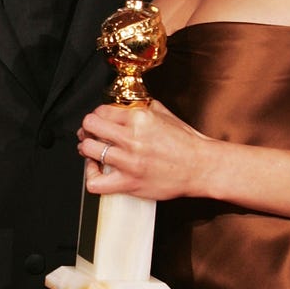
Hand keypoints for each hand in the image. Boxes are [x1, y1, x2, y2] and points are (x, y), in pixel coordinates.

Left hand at [78, 100, 212, 200]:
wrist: (202, 167)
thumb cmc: (188, 144)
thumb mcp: (166, 115)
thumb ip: (144, 108)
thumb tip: (128, 107)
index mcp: (140, 117)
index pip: (103, 110)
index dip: (98, 115)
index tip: (100, 121)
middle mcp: (132, 137)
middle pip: (91, 125)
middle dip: (88, 128)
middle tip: (91, 133)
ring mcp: (129, 161)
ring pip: (88, 149)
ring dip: (87, 149)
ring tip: (93, 151)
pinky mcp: (129, 182)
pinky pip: (95, 181)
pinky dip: (91, 175)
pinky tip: (97, 171)